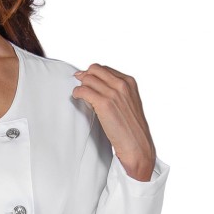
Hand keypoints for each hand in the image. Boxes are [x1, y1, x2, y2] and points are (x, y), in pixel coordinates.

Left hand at [72, 63, 156, 181]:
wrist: (136, 144)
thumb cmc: (131, 127)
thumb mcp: (129, 102)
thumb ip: (117, 91)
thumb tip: (98, 84)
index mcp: (129, 82)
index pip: (104, 69)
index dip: (93, 74)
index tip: (86, 81)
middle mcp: (122, 85)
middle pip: (94, 70)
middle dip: (85, 77)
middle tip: (81, 86)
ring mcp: (113, 93)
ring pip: (88, 79)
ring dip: (80, 86)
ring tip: (80, 95)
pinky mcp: (104, 103)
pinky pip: (83, 90)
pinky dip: (77, 93)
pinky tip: (77, 98)